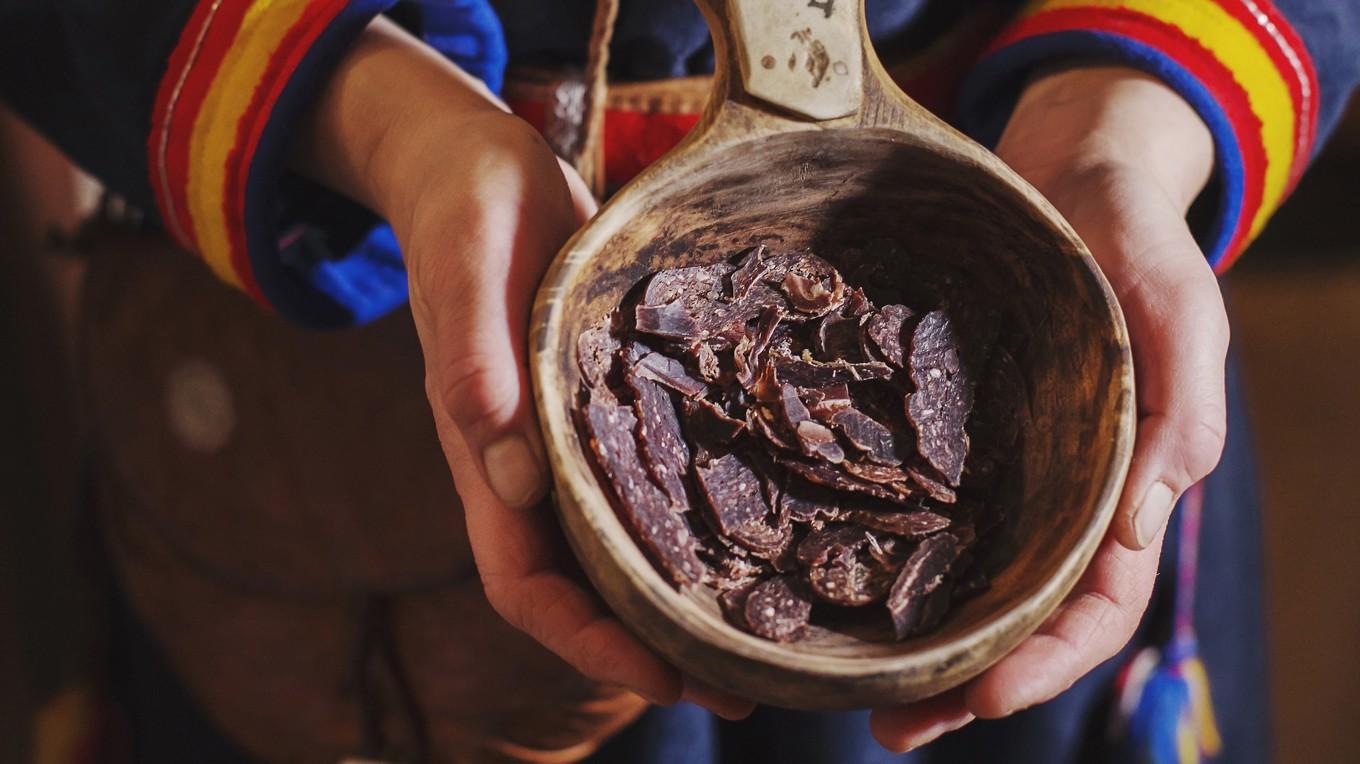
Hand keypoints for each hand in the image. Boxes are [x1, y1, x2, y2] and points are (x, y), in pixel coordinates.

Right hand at [294, 19, 753, 718]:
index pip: (523, 585)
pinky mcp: (612, 405)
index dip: (586, 642)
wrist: (479, 169)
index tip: (662, 676)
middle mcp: (529, 466)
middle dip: (654, 646)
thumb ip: (473, 360)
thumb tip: (511, 475)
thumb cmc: (464, 212)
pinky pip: (654, 481)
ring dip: (685, 595)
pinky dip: (698, 520)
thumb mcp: (465, 269)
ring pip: (626, 544)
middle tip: (747, 682)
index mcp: (483, 454)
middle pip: (586, 588)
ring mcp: (571, 440)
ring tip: (768, 629)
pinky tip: (761, 526)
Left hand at [871, 67, 1227, 750]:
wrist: (1070, 172)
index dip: (1048, 663)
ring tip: (849, 693)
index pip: (1096, 604)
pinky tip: (825, 581)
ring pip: (961, 579)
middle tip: (890, 730)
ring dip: (916, 645)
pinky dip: (878, 555)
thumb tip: (1147, 517)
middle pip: (1017, 616)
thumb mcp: (1179, 305)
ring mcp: (996, 468)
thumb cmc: (1135, 236)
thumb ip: (1182, 400)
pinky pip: (910, 506)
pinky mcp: (940, 432)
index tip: (984, 700)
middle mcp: (1054, 493)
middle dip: (964, 685)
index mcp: (1123, 485)